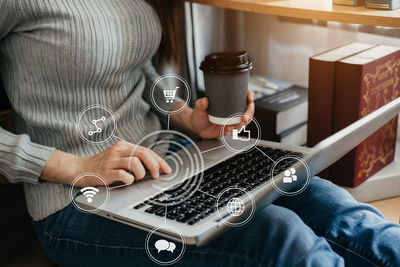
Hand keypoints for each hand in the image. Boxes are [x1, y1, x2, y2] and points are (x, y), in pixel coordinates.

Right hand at [41, 141, 171, 187]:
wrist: (79, 169)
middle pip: (144, 154)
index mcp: (124, 146)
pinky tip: (128, 181)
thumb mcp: (119, 158)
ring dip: (141, 173)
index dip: (159, 161)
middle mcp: (118, 150)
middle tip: (156, 175)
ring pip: (135, 162)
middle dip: (155, 165)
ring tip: (138, 178)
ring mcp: (111, 161)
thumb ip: (134, 160)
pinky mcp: (105, 172)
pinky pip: (124, 175)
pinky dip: (130, 179)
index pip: (147, 150)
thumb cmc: (102, 166)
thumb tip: (155, 168)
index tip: (167, 170)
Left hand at [171, 90, 254, 138]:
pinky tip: (229, 130)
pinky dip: (235, 130)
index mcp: (228, 101)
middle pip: (248, 109)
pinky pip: (237, 129)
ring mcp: (232, 119)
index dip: (249, 95)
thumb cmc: (198, 115)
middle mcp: (232, 109)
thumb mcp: (198, 108)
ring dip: (243, 123)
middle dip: (249, 113)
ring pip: (245, 120)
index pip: (243, 95)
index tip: (249, 98)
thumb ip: (200, 104)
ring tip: (234, 126)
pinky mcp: (230, 128)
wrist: (195, 127)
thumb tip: (204, 100)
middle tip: (244, 118)